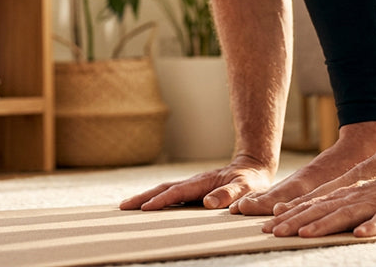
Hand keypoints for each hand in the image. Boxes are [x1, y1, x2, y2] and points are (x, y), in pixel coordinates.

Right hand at [119, 155, 275, 210]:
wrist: (253, 167)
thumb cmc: (250, 180)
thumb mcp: (245, 188)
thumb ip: (229, 194)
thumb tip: (208, 202)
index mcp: (203, 182)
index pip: (177, 192)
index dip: (160, 201)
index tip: (143, 209)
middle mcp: (194, 182)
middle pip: (164, 188)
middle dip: (143, 197)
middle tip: (122, 207)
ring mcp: (192, 185)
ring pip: (165, 190)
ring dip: (146, 197)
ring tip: (127, 206)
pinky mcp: (194, 190)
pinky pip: (171, 194)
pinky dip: (156, 199)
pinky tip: (149, 207)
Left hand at [261, 166, 375, 237]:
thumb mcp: (352, 197)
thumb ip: (327, 205)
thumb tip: (296, 214)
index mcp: (343, 197)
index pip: (311, 207)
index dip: (289, 216)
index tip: (268, 227)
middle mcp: (354, 199)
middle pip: (321, 210)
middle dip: (297, 221)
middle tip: (274, 232)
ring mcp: (374, 204)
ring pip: (346, 214)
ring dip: (325, 224)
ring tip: (306, 234)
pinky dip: (371, 226)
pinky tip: (361, 234)